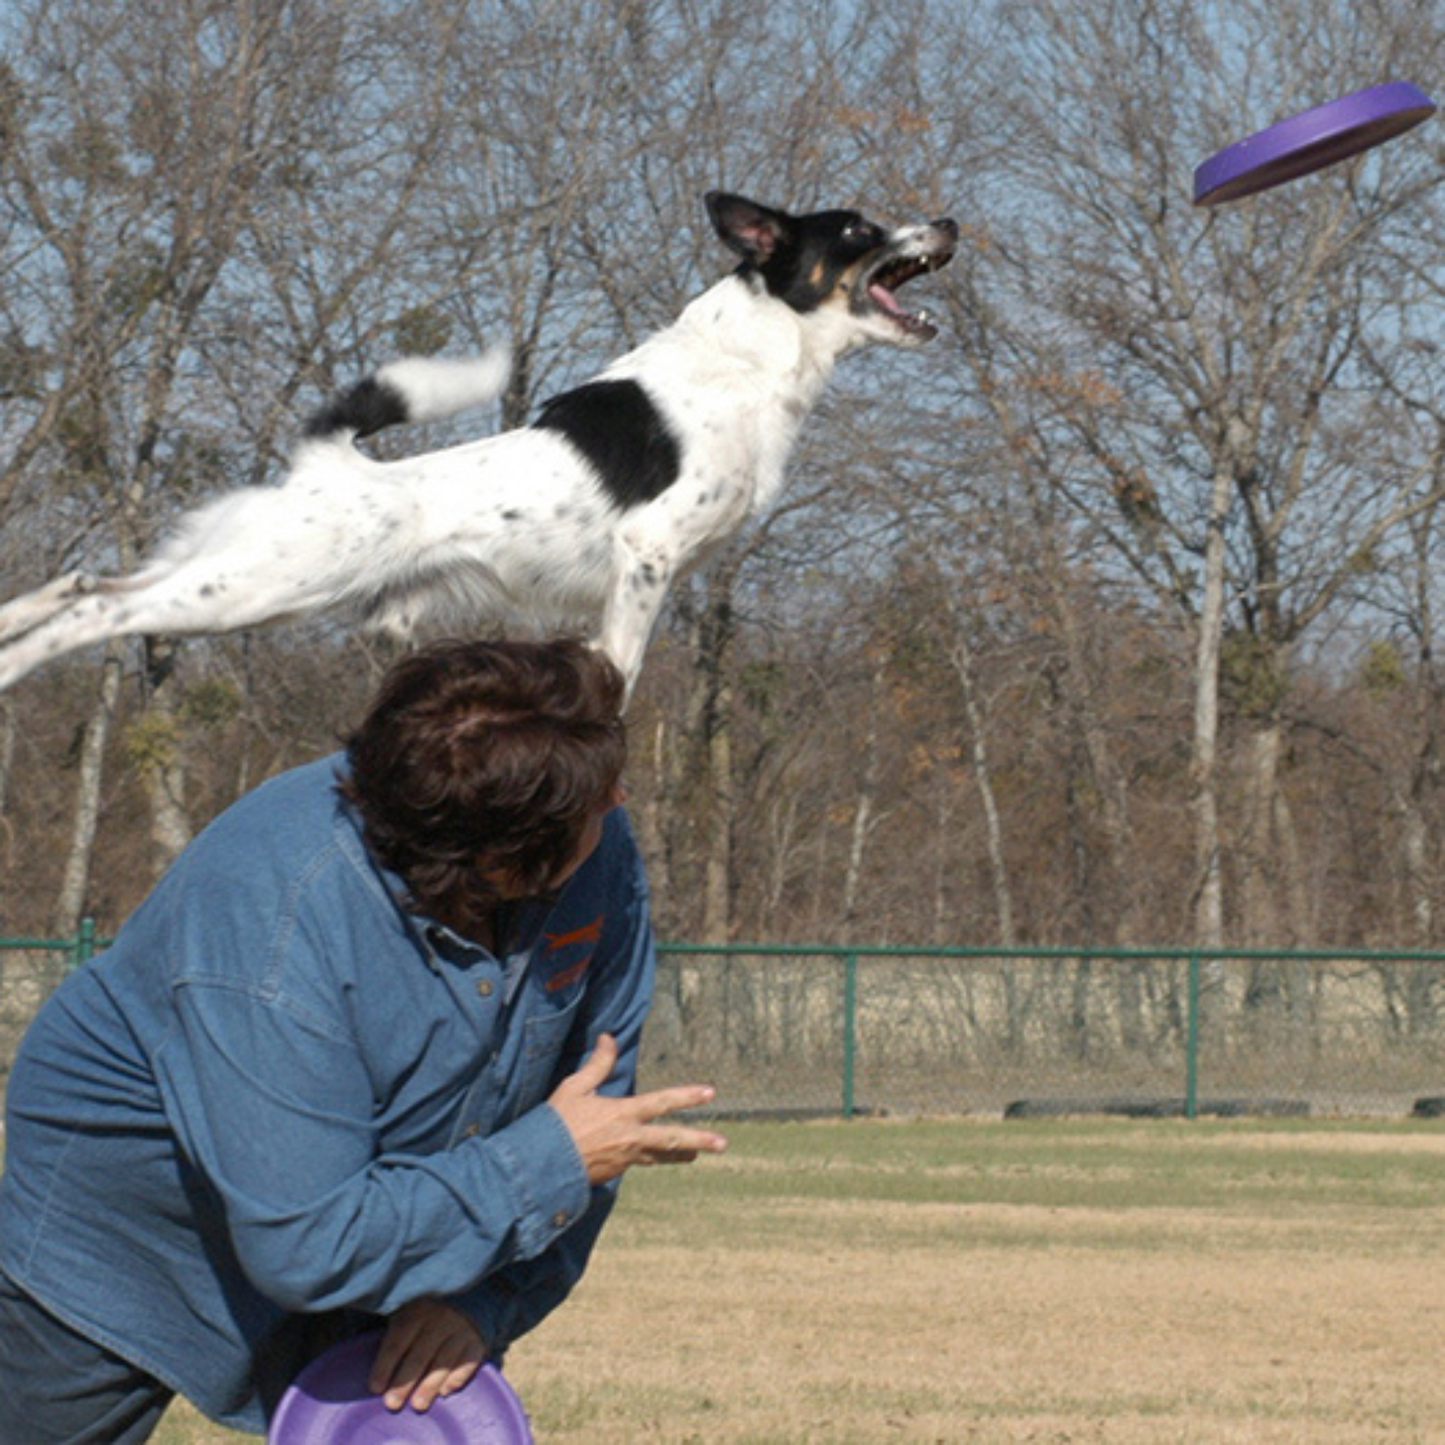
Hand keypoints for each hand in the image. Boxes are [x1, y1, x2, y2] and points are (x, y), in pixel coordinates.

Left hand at [369, 1297, 485, 1412]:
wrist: (468, 1295)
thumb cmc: (428, 1314)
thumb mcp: (409, 1312)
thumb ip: (395, 1335)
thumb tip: (374, 1371)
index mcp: (417, 1312)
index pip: (398, 1342)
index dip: (385, 1365)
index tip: (375, 1388)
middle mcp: (440, 1319)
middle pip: (419, 1355)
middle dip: (404, 1381)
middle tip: (392, 1404)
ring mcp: (460, 1330)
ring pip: (443, 1361)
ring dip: (429, 1385)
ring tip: (417, 1405)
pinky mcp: (477, 1341)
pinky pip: (468, 1361)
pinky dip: (458, 1376)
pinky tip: (446, 1391)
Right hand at [549, 1033, 727, 1184]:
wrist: (542, 1165)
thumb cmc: (557, 1123)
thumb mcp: (574, 1087)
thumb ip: (597, 1064)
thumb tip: (610, 1038)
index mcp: (623, 1114)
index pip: (662, 1102)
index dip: (687, 1096)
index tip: (710, 1093)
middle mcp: (630, 1138)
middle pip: (672, 1140)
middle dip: (698, 1141)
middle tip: (723, 1144)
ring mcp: (625, 1158)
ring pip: (660, 1156)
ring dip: (681, 1155)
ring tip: (697, 1155)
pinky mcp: (616, 1172)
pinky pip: (639, 1162)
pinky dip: (651, 1158)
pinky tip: (654, 1156)